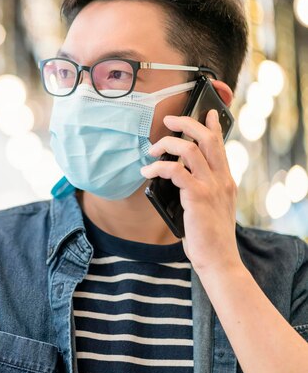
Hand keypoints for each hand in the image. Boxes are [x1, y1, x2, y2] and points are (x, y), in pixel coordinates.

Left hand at [140, 110, 242, 274]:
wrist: (219, 260)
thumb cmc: (208, 237)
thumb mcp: (209, 208)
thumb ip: (199, 190)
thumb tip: (175, 175)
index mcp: (226, 181)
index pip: (220, 146)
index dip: (213, 126)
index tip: (206, 113)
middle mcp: (222, 179)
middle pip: (207, 139)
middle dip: (186, 124)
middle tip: (168, 121)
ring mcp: (211, 187)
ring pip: (190, 149)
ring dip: (167, 144)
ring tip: (151, 151)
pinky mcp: (198, 197)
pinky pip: (175, 171)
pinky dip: (158, 167)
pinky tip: (147, 171)